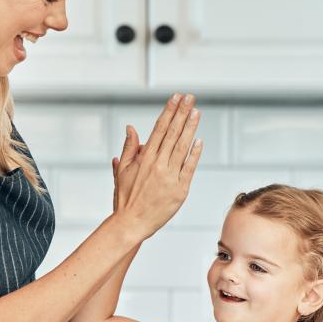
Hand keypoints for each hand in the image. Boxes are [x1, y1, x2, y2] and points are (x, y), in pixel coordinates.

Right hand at [112, 93, 202, 238]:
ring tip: (196, 112)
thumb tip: (132, 128)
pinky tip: (199, 141)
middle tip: (190, 98)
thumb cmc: (126, 197)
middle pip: (172, 134)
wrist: (131, 223)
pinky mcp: (180, 190)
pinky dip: (194, 154)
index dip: (169, 112)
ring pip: (182, 147)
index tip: (176, 98)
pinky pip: (189, 168)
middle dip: (181, 114)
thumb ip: (129, 148)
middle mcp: (157, 165)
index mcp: (144, 158)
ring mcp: (169, 177)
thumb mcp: (123, 170)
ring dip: (190, 128)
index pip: (159, 129)